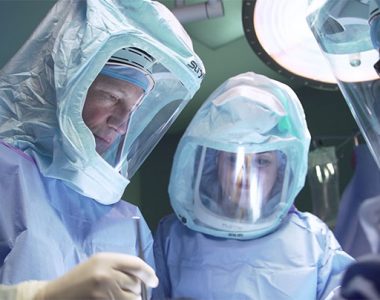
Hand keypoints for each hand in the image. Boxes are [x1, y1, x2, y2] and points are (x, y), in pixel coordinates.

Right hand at [34, 252, 157, 299]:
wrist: (54, 296)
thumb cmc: (79, 279)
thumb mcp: (97, 264)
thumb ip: (118, 266)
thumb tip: (143, 276)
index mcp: (105, 259)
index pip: (136, 264)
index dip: (149, 273)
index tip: (154, 280)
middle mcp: (106, 273)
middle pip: (135, 282)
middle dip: (136, 288)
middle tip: (128, 290)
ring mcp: (103, 291)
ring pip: (132, 297)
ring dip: (131, 299)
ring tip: (118, 296)